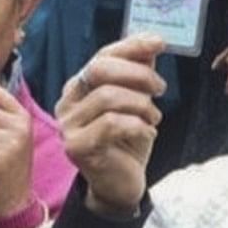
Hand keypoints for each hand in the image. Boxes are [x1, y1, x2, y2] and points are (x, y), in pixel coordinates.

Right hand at [58, 36, 167, 216]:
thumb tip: (151, 42)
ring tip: (153, 119)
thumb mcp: (137, 102)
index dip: (130, 46)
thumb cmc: (127, 142)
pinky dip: (138, 126)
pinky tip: (146, 134)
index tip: (159, 43)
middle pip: (99, 70)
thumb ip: (139, 73)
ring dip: (141, 105)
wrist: (120, 185)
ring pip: (108, 97)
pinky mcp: (77, 147)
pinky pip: (112, 124)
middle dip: (137, 74)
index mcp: (79, 88)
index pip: (102, 57)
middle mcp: (67, 103)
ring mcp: (68, 126)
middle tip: (160, 88)